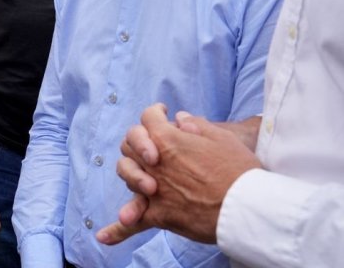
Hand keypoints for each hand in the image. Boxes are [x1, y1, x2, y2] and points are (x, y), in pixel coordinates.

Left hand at [96, 105, 260, 245]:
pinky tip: (103, 237)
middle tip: (156, 149)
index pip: (148, 118)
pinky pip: (134, 224)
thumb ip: (196, 125)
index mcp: (168, 139)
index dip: (154, 114)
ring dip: (131, 173)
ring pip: (127, 176)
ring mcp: (154, 189)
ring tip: (146, 177)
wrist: (248, 206)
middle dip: (139, 143)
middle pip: (129, 145)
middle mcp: (154, 163)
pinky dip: (118, 230)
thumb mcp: (221, 137)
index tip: (161, 114)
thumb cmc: (240, 170)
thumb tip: (180, 119)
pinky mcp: (160, 215)